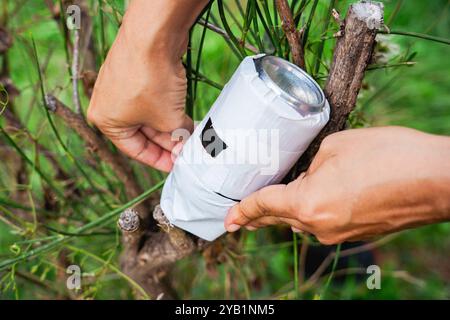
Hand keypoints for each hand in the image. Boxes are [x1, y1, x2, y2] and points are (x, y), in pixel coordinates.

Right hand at [87, 0, 207, 170]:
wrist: (153, 36)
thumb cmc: (151, 81)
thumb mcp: (167, 119)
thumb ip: (177, 136)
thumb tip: (186, 143)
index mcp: (106, 121)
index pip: (135, 149)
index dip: (158, 160)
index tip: (176, 165)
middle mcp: (109, 104)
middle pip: (143, 132)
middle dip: (167, 143)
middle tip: (187, 152)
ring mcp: (121, 86)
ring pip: (150, 115)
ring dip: (170, 126)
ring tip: (190, 137)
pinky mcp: (135, 73)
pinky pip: (153, 100)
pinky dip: (169, 110)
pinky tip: (186, 120)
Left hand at [224, 127, 449, 243]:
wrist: (438, 179)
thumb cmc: (389, 156)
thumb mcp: (336, 146)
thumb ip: (310, 164)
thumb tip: (305, 175)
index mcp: (308, 203)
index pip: (264, 205)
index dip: (243, 210)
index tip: (228, 219)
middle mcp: (319, 226)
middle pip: (279, 219)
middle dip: (258, 216)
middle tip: (239, 217)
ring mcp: (339, 234)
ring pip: (300, 222)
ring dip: (286, 212)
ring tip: (272, 202)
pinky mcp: (355, 233)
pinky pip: (321, 223)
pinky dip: (310, 212)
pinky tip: (310, 199)